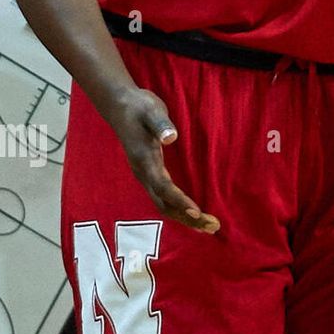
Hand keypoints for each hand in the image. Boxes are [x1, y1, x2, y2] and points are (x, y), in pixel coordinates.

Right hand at [105, 88, 218, 233]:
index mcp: (144, 160)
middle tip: (213, 227)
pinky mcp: (150, 173)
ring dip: (185, 217)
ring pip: (164, 204)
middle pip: (164, 204)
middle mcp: (143, 173)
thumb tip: (171, 137)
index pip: (163, 186)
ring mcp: (145, 175)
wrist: (120, 106)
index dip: (179, 201)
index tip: (197, 213)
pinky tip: (193, 213)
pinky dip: (180, 208)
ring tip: (209, 226)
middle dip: (187, 218)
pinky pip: (164, 197)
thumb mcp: (151, 110)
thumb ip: (161, 124)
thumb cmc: (138, 106)